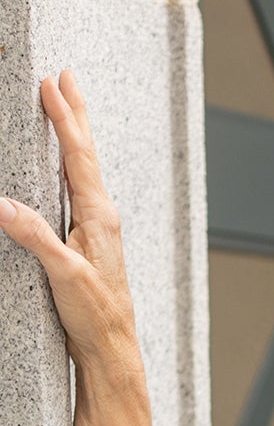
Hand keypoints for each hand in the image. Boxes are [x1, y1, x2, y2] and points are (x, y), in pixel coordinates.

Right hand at [0, 68, 145, 382]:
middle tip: (67, 77)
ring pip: (84, 169)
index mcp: (98, 216)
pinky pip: (78, 190)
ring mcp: (97, 228)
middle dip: (76, 114)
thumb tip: (3, 204)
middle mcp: (102, 216)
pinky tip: (66, 169)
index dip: (64, 119)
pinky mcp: (89, 242)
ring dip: (75, 137)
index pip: (78, 156)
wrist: (111, 348)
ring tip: (68, 109)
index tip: (51, 85)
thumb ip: (36, 237)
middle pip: (87, 154)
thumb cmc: (96, 315)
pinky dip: (71, 167)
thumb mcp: (63, 274)